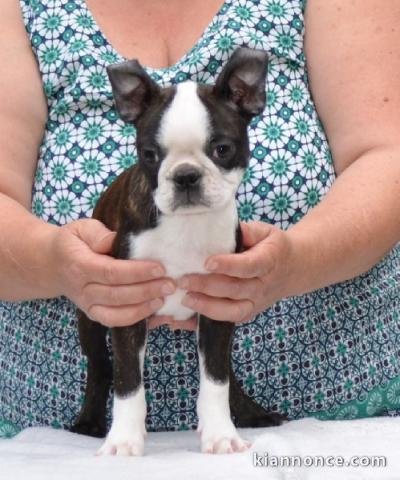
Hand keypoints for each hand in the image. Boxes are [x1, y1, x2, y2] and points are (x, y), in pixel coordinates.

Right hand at [48, 218, 176, 326]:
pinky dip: (135, 318)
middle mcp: (82, 289)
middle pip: (117, 294)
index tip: (160, 268)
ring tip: (165, 297)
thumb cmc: (73, 242)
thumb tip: (115, 240)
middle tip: (170, 284)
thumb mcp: (81, 228)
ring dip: (143, 307)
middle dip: (147, 290)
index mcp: (79, 265)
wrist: (51, 264)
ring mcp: (87, 305)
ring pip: (116, 312)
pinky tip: (153, 308)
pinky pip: (114, 321)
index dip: (136, 272)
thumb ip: (98, 234)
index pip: (111, 272)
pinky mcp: (93, 314)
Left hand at [177, 221, 295, 323]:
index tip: (207, 262)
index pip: (248, 266)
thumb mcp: (265, 231)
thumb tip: (222, 228)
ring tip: (185, 299)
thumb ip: (246, 230)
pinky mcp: (248, 313)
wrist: (294, 269)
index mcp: (268, 261)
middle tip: (184, 280)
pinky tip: (186, 316)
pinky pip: (228, 321)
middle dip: (207, 286)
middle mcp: (263, 286)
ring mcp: (256, 303)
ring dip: (207, 306)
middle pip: (236, 289)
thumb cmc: (273, 247)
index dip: (228, 265)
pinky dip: (206, 321)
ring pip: (233, 311)